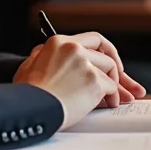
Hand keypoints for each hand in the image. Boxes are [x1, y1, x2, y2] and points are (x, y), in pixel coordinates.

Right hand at [14, 32, 146, 128]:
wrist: (29, 109)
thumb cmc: (27, 94)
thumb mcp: (28, 67)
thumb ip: (40, 56)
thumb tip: (45, 54)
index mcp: (58, 42)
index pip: (91, 40)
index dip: (104, 50)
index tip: (109, 59)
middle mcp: (73, 48)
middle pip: (105, 52)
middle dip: (117, 67)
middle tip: (123, 80)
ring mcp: (85, 63)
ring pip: (110, 69)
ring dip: (114, 85)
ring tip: (112, 98)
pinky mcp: (94, 81)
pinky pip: (111, 87)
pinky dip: (113, 97)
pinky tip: (109, 104)